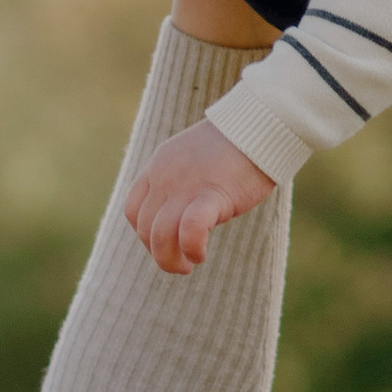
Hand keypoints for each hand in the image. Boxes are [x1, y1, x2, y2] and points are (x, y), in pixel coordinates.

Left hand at [124, 117, 276, 274]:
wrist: (259, 126)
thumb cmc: (235, 145)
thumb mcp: (195, 159)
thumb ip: (182, 182)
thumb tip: (185, 212)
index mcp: (159, 166)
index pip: (133, 209)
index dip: (145, 234)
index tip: (166, 243)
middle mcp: (165, 177)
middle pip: (145, 228)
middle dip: (160, 253)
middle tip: (181, 263)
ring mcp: (185, 185)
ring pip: (160, 235)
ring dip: (170, 260)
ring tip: (188, 266)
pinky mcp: (211, 194)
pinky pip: (189, 230)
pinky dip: (191, 248)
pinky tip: (200, 255)